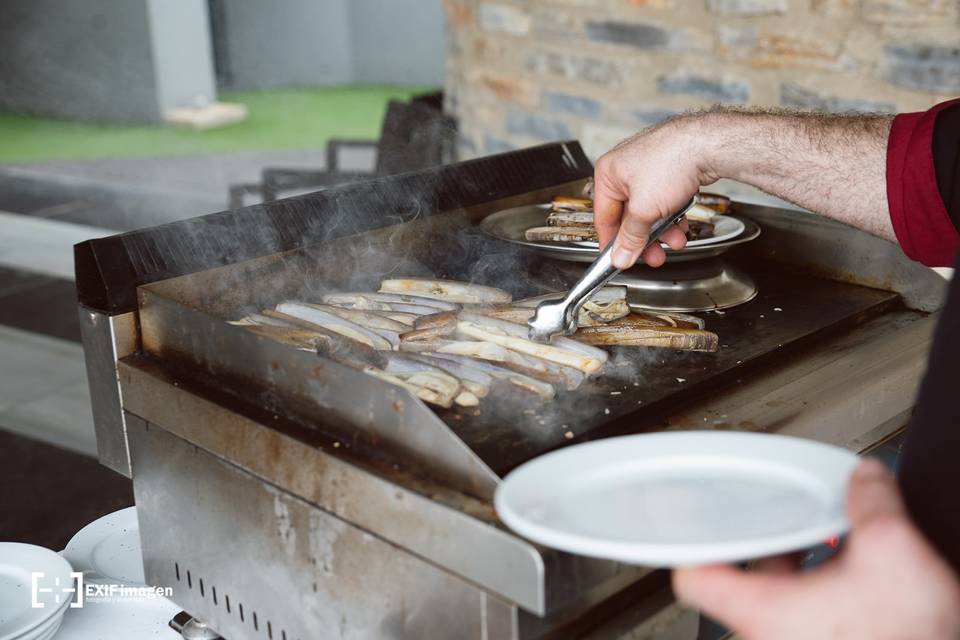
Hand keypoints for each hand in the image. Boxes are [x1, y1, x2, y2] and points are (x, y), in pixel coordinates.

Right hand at [593, 117, 705, 269]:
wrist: (709, 144)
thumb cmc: (673, 160)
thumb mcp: (645, 210)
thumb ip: (630, 238)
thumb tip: (621, 256)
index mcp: (608, 172)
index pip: (603, 217)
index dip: (612, 243)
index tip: (620, 259)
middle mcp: (625, 168)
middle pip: (629, 216)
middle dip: (644, 239)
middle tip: (652, 256)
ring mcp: (648, 167)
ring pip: (649, 210)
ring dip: (663, 231)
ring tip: (674, 241)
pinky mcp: (668, 170)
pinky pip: (664, 201)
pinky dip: (672, 216)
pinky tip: (681, 226)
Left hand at [673, 459, 959, 639]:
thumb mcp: (893, 552)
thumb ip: (871, 502)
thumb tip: (864, 478)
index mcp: (764, 613)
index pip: (692, 576)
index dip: (695, 542)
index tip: (700, 520)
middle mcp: (766, 637)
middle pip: (739, 578)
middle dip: (766, 543)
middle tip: (782, 520)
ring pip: (772, 598)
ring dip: (793, 567)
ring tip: (817, 542)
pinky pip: (798, 616)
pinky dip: (813, 591)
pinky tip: (842, 576)